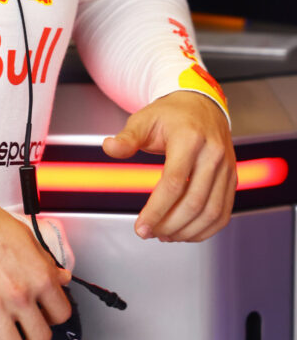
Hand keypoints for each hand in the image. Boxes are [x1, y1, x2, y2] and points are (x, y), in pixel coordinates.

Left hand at [102, 90, 235, 242]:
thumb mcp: (144, 119)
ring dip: (187, 231)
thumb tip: (109, 147)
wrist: (202, 105)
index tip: (141, 227)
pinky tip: (186, 232)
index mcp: (189, 138)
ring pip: (211, 211)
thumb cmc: (171, 114)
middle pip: (194, 202)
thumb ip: (127, 138)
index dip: (156, 210)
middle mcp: (212, 154)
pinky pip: (224, 212)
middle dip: (169, 224)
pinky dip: (205, 229)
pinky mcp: (231, 178)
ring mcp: (226, 167)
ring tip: (165, 234)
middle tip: (150, 232)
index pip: (174, 183)